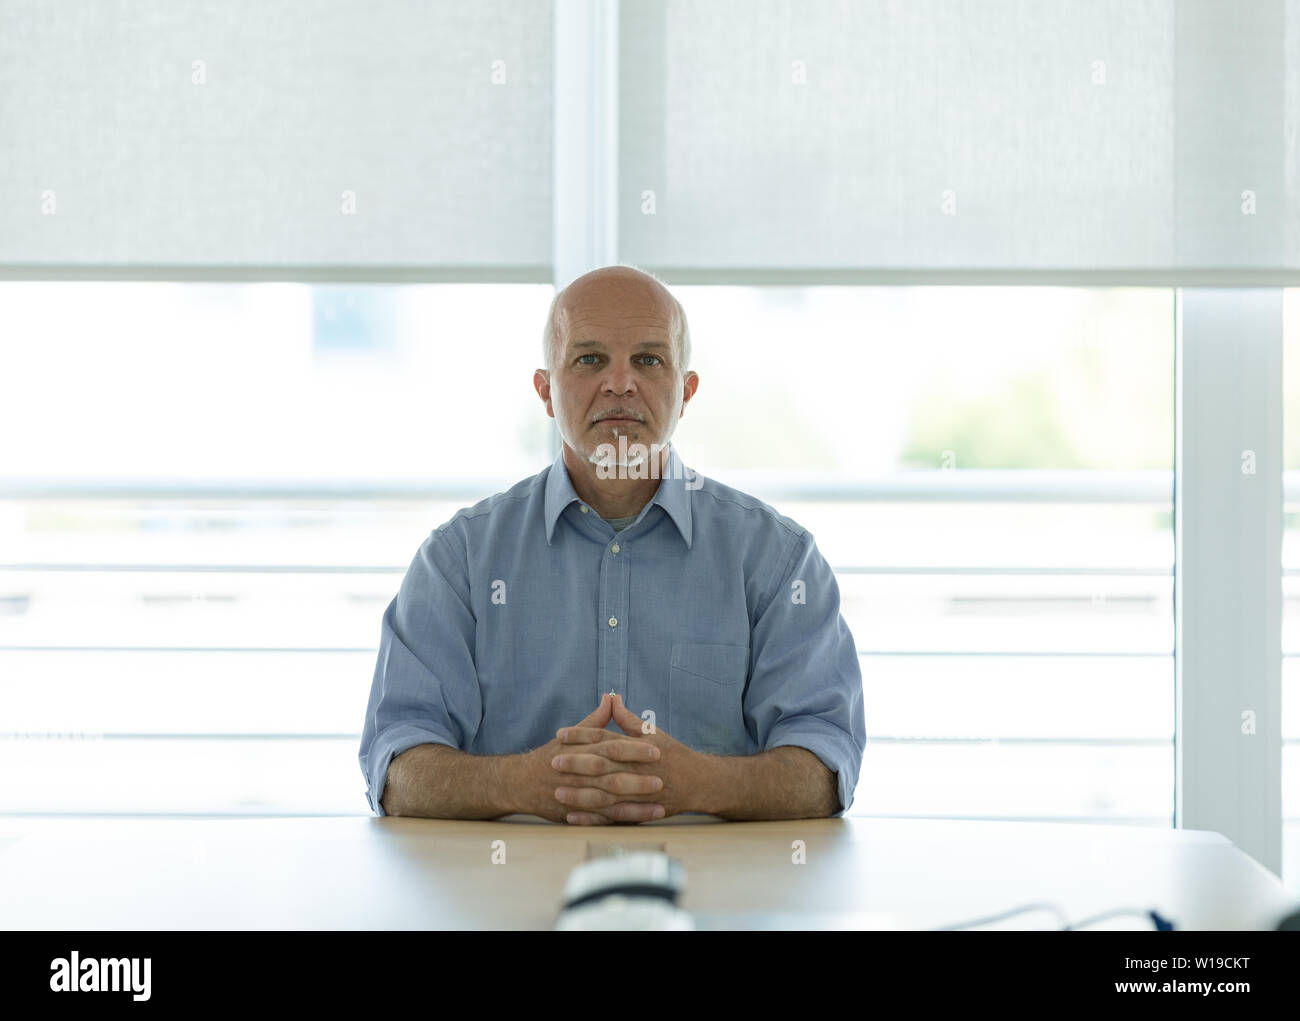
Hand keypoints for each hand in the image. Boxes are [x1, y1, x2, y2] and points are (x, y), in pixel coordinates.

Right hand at [515, 694, 664, 823]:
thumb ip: (595, 719)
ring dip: (635, 804)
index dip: (634, 749)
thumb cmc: (551, 756)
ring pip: (609, 801)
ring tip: (660, 805)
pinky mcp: (576, 814)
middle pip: (611, 775)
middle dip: (637, 779)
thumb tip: (611, 697)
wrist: (520, 783)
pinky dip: (622, 821)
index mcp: (581, 751)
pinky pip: (602, 820)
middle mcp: (578, 774)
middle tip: (662, 780)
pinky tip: (642, 820)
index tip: (656, 749)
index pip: (610, 747)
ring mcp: (577, 796)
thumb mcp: (572, 736)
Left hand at [553, 693, 711, 824]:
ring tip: (558, 793)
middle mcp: (636, 769)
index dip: (582, 735)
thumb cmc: (673, 754)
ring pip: (605, 794)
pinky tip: (574, 817)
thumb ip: (628, 719)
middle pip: (602, 765)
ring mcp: (638, 792)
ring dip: (580, 794)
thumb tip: (611, 698)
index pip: (605, 739)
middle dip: (576, 764)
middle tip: (553, 761)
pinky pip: (613, 816)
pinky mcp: (640, 811)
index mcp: (637, 747)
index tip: (560, 734)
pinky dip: (592, 818)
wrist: (699, 782)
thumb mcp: (652, 733)